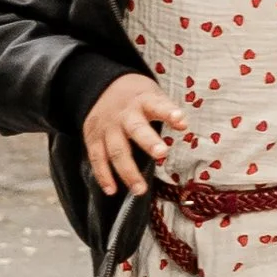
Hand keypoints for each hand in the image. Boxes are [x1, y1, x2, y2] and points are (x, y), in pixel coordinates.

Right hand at [82, 72, 182, 195]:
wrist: (101, 86)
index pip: (158, 105)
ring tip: (140, 189)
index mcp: (142, 101)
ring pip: (116, 150)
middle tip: (162, 153)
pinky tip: (112, 190)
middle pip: (136, 129)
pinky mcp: (92, 138)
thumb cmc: (135, 97)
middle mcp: (124, 115)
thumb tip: (184, 126)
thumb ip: (166, 111)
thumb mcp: (152, 95)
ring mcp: (107, 128)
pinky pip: (97, 159)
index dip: (169, 113)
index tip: (181, 120)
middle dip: (149, 142)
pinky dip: (103, 176)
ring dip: (128, 171)